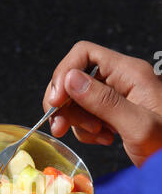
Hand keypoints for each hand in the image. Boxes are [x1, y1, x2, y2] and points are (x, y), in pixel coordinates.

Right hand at [43, 41, 161, 166]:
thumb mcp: (138, 126)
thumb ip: (104, 101)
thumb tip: (70, 79)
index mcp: (130, 73)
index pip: (84, 54)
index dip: (64, 75)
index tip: (54, 103)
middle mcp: (121, 80)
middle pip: (76, 78)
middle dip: (65, 104)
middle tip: (62, 128)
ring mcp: (116, 97)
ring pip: (78, 100)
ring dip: (77, 121)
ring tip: (98, 136)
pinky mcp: (113, 114)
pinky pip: (86, 116)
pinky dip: (87, 131)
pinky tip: (104, 139)